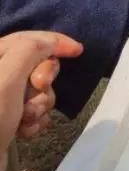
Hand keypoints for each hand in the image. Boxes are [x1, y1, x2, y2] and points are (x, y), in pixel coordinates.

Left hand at [0, 32, 81, 161]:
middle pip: (37, 65)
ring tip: (26, 119)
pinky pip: (33, 112)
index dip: (55, 41)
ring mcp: (1, 99)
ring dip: (40, 106)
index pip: (27, 38)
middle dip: (44, 82)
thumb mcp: (7, 78)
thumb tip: (49, 43)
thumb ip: (30, 51)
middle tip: (40, 89)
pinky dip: (34, 121)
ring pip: (39, 91)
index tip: (77, 51)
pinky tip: (23, 132)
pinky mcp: (5, 119)